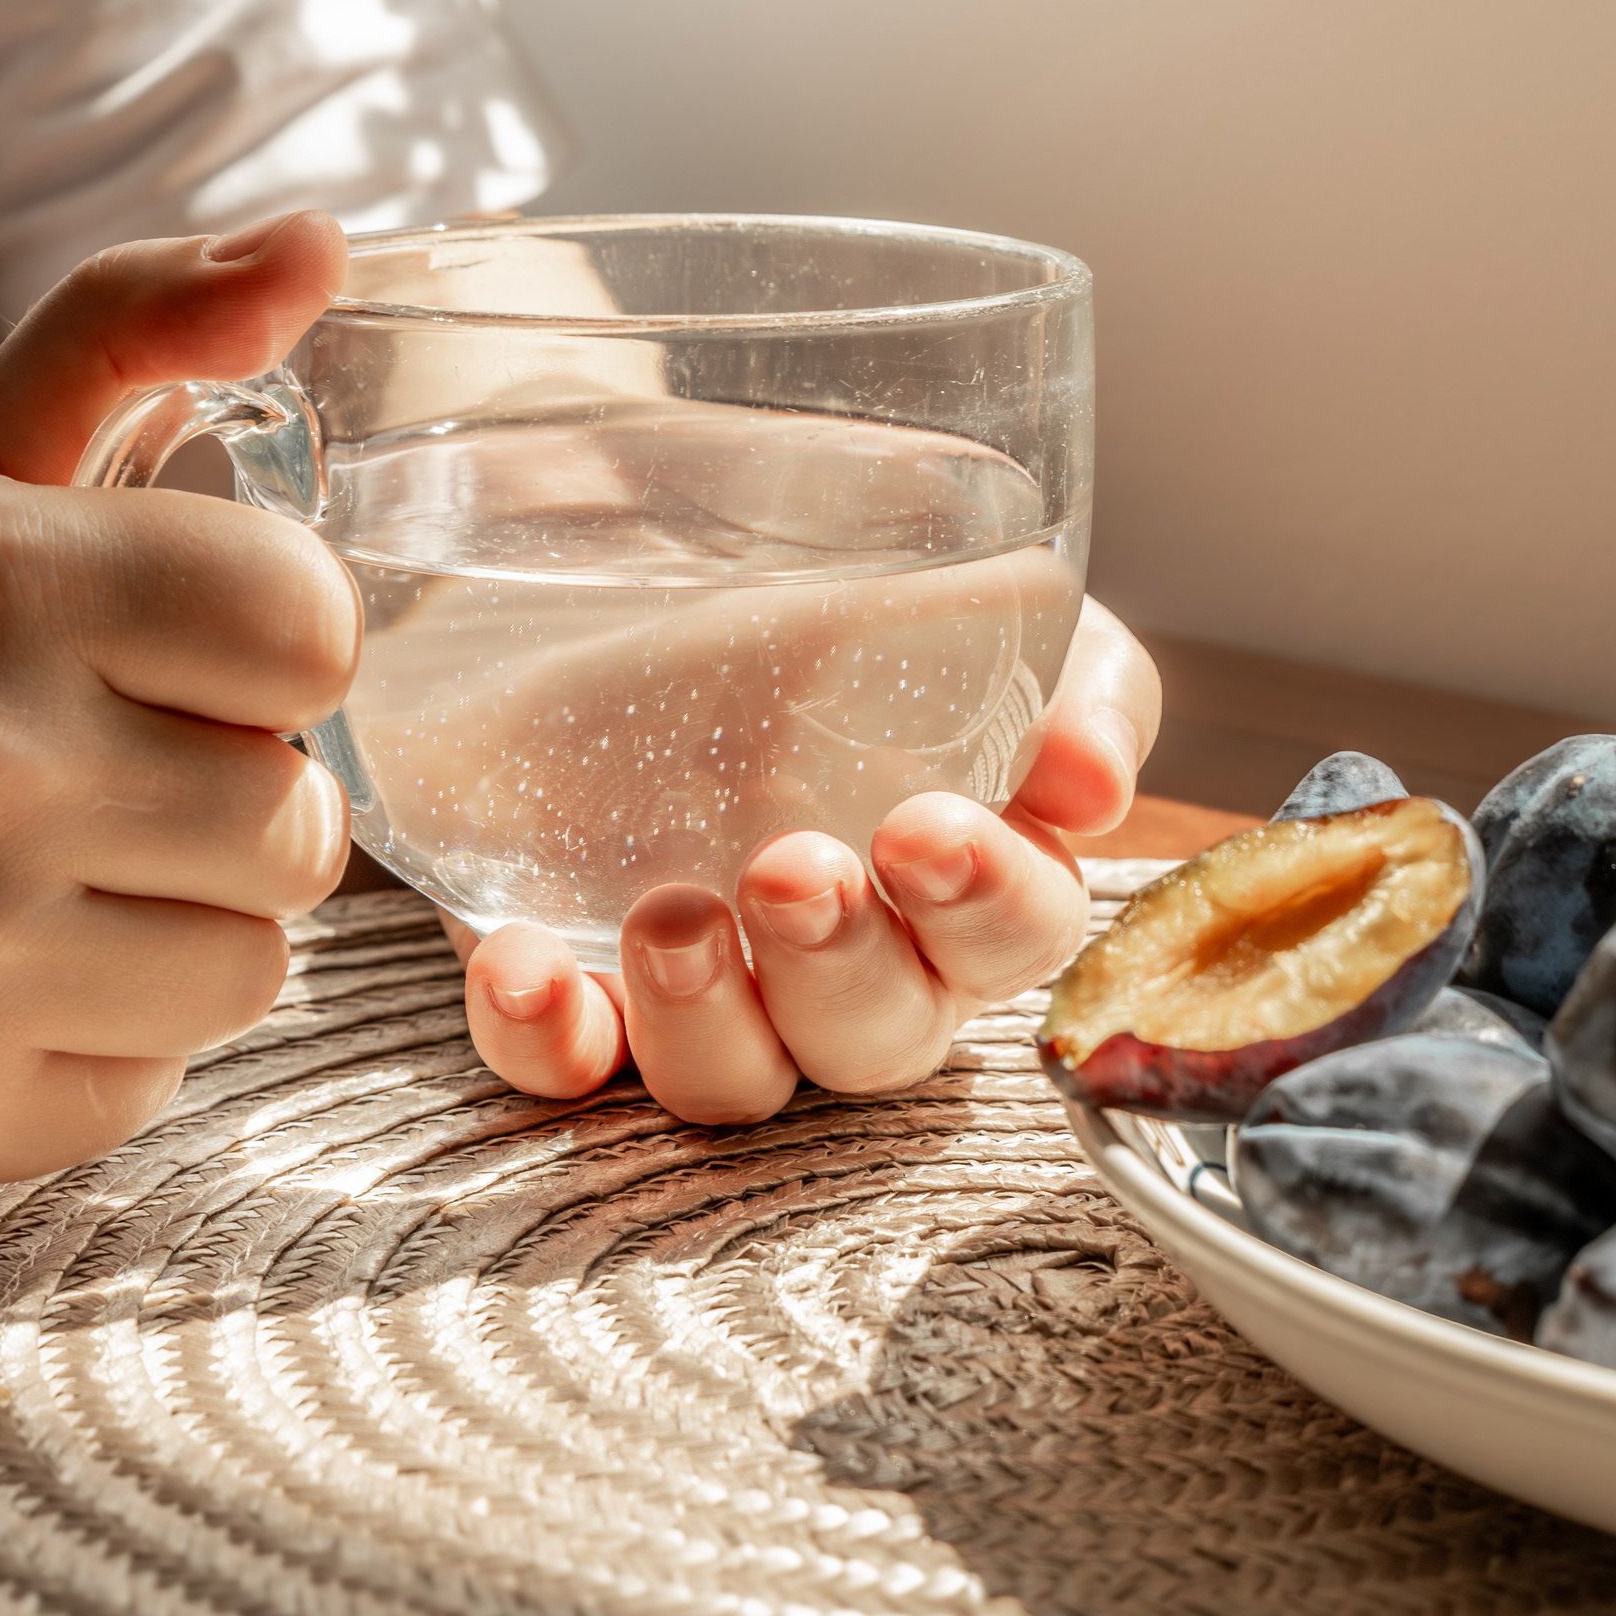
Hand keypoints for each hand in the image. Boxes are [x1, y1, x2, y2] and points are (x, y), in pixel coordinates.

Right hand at [0, 212, 357, 1198]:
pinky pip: (157, 1078)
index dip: (273, 644)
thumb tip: (320, 248)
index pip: (313, 630)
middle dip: (233, 794)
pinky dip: (103, 1032)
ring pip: (254, 967)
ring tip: (55, 872)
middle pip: (304, 825)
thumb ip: (136, 330)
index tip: (191, 649)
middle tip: (108, 770)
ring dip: (183, 922)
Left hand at [453, 598, 1160, 1120]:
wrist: (623, 532)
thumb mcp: (971, 586)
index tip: (924, 827)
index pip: (1013, 936)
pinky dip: (544, 1041)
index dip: (984, 904)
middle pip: (876, 1038)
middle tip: (789, 871)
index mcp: (961, 879)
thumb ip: (1068, 672)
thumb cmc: (827, 582)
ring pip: (732, 1084)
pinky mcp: (577, 990)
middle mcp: (844, 963)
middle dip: (837, 969)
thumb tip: (1092, 774)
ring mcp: (708, 992)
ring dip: (705, 1021)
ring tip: (667, 917)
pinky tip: (524, 970)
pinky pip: (565, 1070)